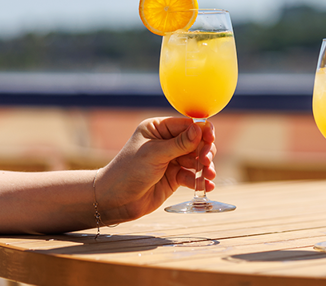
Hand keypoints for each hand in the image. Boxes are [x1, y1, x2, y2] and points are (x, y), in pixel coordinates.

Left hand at [95, 117, 216, 223]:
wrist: (115, 200)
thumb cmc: (128, 172)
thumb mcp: (154, 154)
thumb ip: (179, 143)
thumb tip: (200, 128)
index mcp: (158, 129)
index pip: (187, 125)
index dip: (201, 131)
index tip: (210, 139)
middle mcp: (166, 142)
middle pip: (196, 142)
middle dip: (204, 151)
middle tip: (206, 161)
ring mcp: (171, 160)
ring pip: (197, 159)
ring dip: (205, 167)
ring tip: (209, 175)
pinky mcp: (174, 177)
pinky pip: (192, 176)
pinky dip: (200, 181)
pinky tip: (207, 186)